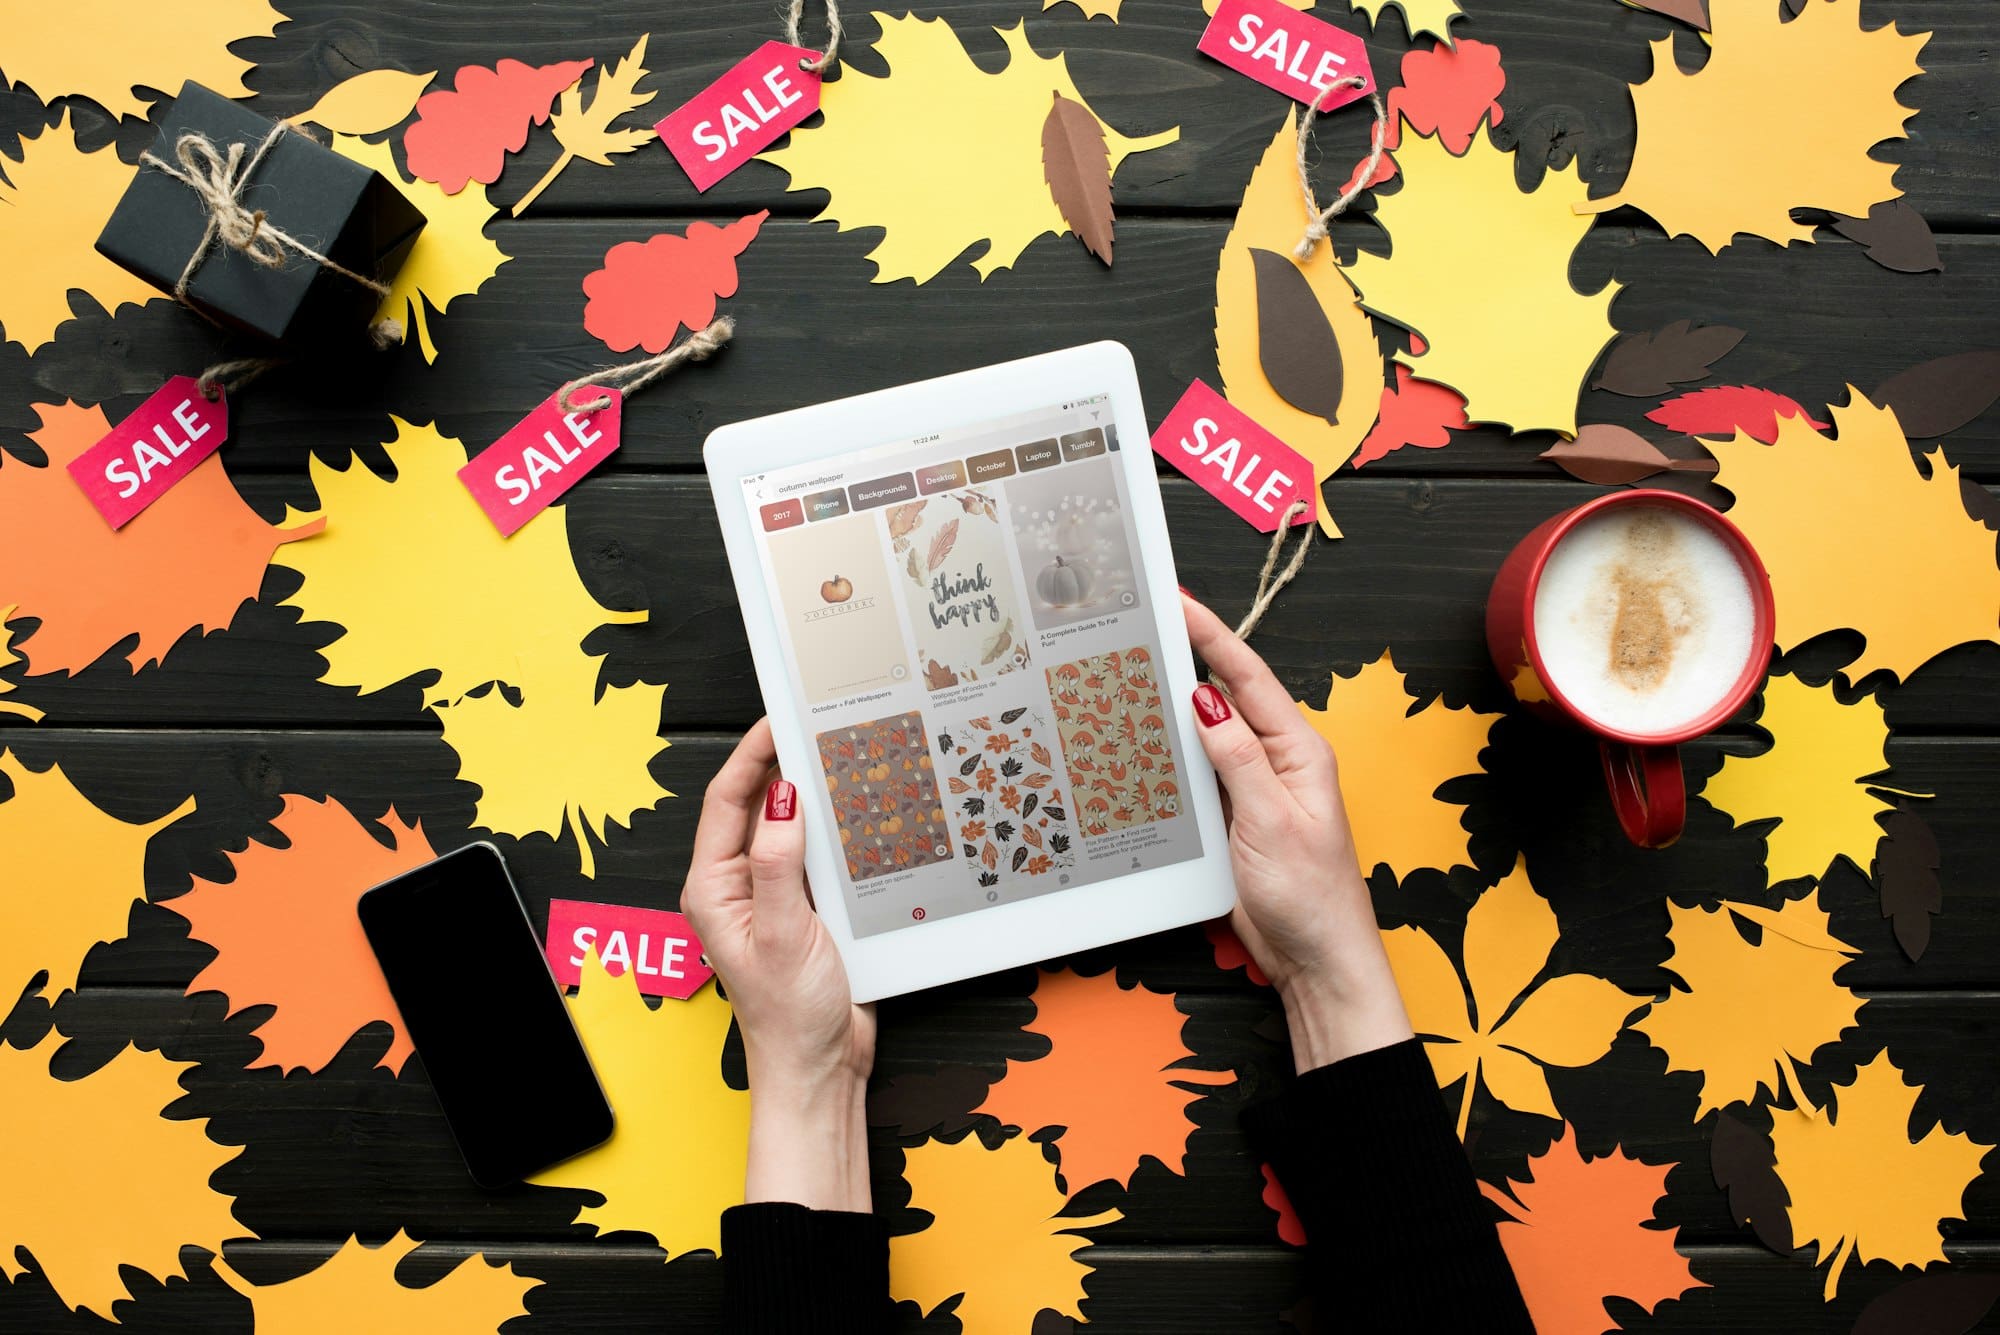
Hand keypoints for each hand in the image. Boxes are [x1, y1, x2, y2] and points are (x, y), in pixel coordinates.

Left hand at [682, 718, 874, 1211]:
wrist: (821, 1069)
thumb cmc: (789, 1017)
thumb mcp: (782, 933)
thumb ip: (778, 863)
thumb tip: (780, 798)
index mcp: (712, 889)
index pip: (726, 802)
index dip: (750, 755)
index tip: (777, 719)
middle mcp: (737, 888)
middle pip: (756, 807)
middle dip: (782, 764)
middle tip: (815, 727)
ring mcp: (773, 898)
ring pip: (789, 828)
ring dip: (812, 796)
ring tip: (839, 759)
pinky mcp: (806, 910)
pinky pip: (816, 856)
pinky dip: (834, 831)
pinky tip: (858, 815)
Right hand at [1182, 594, 1413, 1073]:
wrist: (1315, 962)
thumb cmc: (1311, 896)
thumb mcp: (1273, 820)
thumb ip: (1239, 758)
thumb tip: (1207, 698)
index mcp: (1298, 751)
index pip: (1249, 677)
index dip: (1213, 636)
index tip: (1179, 600)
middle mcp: (1275, 762)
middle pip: (1225, 696)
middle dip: (1186, 657)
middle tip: (1140, 625)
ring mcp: (1250, 791)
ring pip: (1204, 734)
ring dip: (1171, 706)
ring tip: (1127, 672)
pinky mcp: (1230, 820)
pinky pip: (1195, 774)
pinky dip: (1168, 754)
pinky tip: (1139, 741)